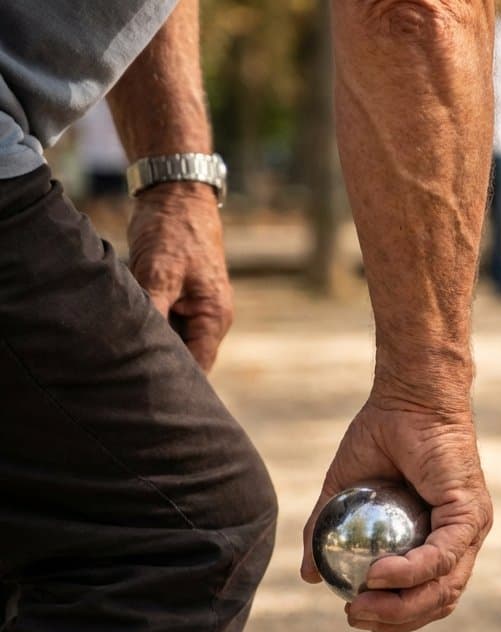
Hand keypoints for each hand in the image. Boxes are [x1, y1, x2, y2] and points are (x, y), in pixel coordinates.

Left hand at [127, 182, 231, 370]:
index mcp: (214, 317)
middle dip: (157, 369)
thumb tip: (139, 349)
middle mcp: (208, 317)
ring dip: (147, 345)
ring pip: (170, 340)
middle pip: (185, 358)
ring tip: (115, 360)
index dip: (175, 385)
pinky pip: (161, 321)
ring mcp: (193, 307)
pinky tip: (119, 330)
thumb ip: (154, 313)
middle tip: (120, 384)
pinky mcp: (175, 295)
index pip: (198, 367)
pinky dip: (143, 326)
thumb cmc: (174, 231)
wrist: (175, 193)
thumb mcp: (159, 273)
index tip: (143, 399)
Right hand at [300, 395, 492, 631]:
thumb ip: (325, 531)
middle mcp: (463, 539)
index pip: (426, 597)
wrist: (407, 398)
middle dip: (395, 620)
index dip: (393, 616)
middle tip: (354, 614)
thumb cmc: (382, 435)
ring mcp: (471, 528)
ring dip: (402, 605)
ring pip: (445, 587)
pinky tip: (378, 575)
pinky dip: (411, 572)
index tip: (353, 612)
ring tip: (361, 603)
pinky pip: (443, 554)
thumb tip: (309, 576)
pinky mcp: (470, 513)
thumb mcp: (343, 489)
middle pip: (438, 602)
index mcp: (441, 539)